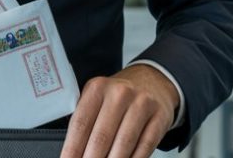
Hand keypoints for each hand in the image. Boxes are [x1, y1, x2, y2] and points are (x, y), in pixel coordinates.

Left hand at [60, 64, 178, 157]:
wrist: (152, 81)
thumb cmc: (118, 95)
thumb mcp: (97, 97)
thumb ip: (85, 120)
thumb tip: (73, 152)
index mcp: (97, 88)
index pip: (80, 124)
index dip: (72, 148)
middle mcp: (119, 93)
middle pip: (101, 137)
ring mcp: (142, 104)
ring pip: (124, 144)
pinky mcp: (159, 117)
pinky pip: (145, 146)